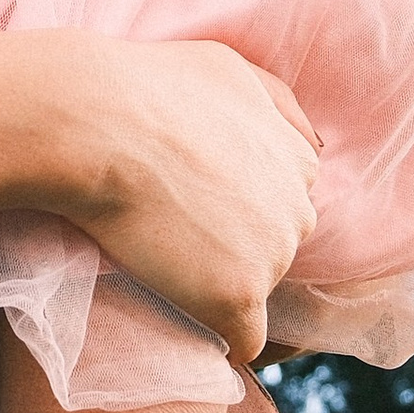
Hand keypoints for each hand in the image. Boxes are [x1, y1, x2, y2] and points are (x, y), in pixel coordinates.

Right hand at [55, 38, 319, 365]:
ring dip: (216, 286)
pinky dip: (220, 340)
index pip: (280, 203)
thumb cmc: (147, 87)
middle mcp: (298, 209)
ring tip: (158, 263)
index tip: (192, 206)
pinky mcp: (237, 296)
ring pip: (252, 289)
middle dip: (232, 246)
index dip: (234, 208)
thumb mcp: (230, 70)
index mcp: (298, 161)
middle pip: (271, 248)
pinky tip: (188, 325)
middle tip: (169, 231)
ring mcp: (272, 256)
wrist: (97, 122)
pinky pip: (244, 342)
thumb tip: (316, 144)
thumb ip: (278, 105)